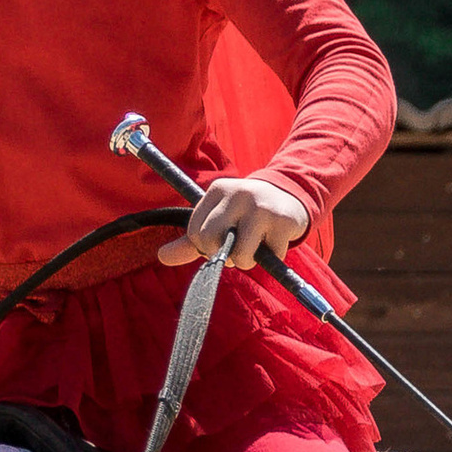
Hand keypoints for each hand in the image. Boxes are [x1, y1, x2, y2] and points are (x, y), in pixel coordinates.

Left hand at [158, 172, 309, 270]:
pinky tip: (274, 241)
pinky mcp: (282, 221)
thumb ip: (190, 240)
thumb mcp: (218, 220)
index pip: (195, 231)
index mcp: (218, 190)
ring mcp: (261, 207)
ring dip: (246, 262)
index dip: (205, 246)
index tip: (220, 240)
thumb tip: (161, 257)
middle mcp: (238, 194)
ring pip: (240, 255)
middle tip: (235, 248)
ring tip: (254, 247)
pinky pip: (269, 258)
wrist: (290, 197)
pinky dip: (272, 258)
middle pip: (212, 241)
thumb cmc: (246, 214)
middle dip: (222, 255)